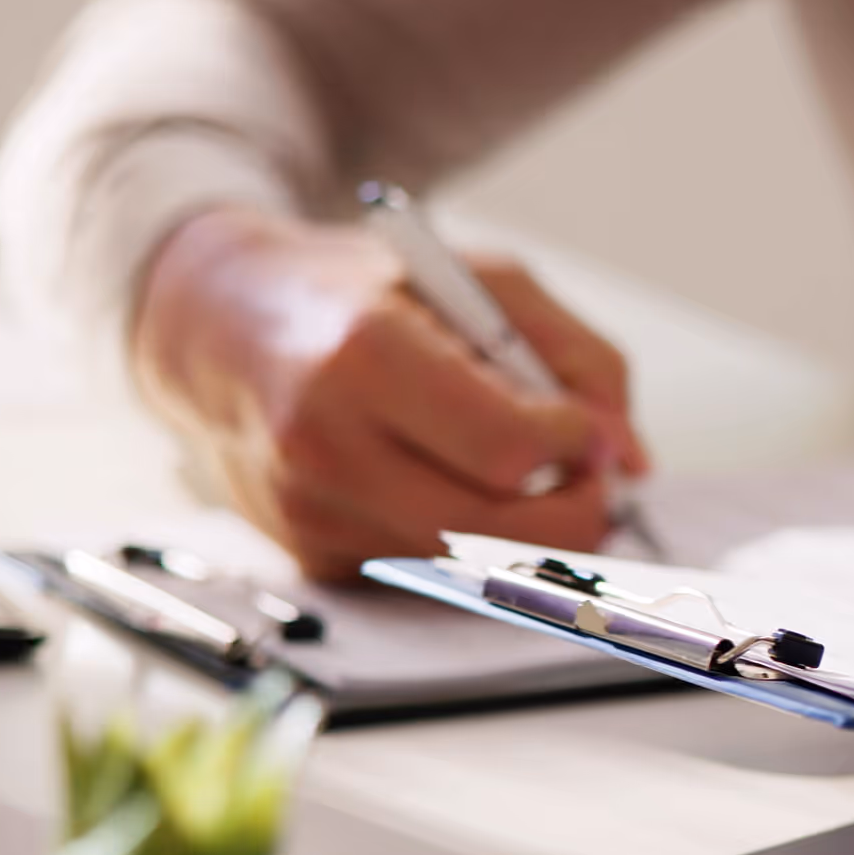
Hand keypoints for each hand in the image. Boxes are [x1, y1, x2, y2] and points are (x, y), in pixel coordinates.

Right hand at [133, 206, 648, 578]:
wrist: (219, 326)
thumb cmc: (364, 295)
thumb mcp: (481, 282)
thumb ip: (578, 358)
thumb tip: (633, 457)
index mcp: (365, 354)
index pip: (508, 450)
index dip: (576, 448)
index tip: (587, 430)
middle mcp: (325, 442)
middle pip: (496, 530)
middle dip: (575, 512)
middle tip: (592, 478)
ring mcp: (311, 510)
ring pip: (470, 563)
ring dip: (529, 533)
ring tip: (531, 478)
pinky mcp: (311, 557)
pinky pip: (429, 572)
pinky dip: (466, 542)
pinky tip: (450, 487)